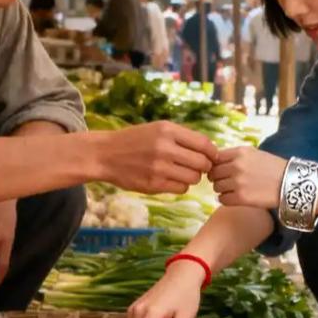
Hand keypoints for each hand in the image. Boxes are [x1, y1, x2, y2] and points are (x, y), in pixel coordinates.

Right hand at [97, 121, 217, 193]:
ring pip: (194, 178)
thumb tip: (210, 150)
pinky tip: (171, 180)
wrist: (105, 154)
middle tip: (196, 166)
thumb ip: (182, 137)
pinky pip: (181, 188)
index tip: (211, 157)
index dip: (212, 153)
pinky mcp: (153, 184)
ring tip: (181, 172)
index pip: (204, 144)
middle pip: (202, 163)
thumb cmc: (135, 140)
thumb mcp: (157, 128)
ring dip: (192, 177)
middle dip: (204, 167)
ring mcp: (159, 168)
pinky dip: (181, 186)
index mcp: (168, 130)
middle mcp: (165, 148)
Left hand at [208, 146, 287, 208]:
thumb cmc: (273, 168)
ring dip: (222, 190)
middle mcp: (237, 166)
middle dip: (218, 178)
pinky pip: (222, 199)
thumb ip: (235, 156)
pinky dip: (226, 200)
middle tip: (227, 182)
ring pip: (216, 187)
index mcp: (240, 152)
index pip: (215, 158)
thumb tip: (215, 161)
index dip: (216, 166)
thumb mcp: (254, 153)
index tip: (221, 171)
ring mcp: (238, 182)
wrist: (290, 183)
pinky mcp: (241, 198)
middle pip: (213, 174)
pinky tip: (236, 198)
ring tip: (234, 190)